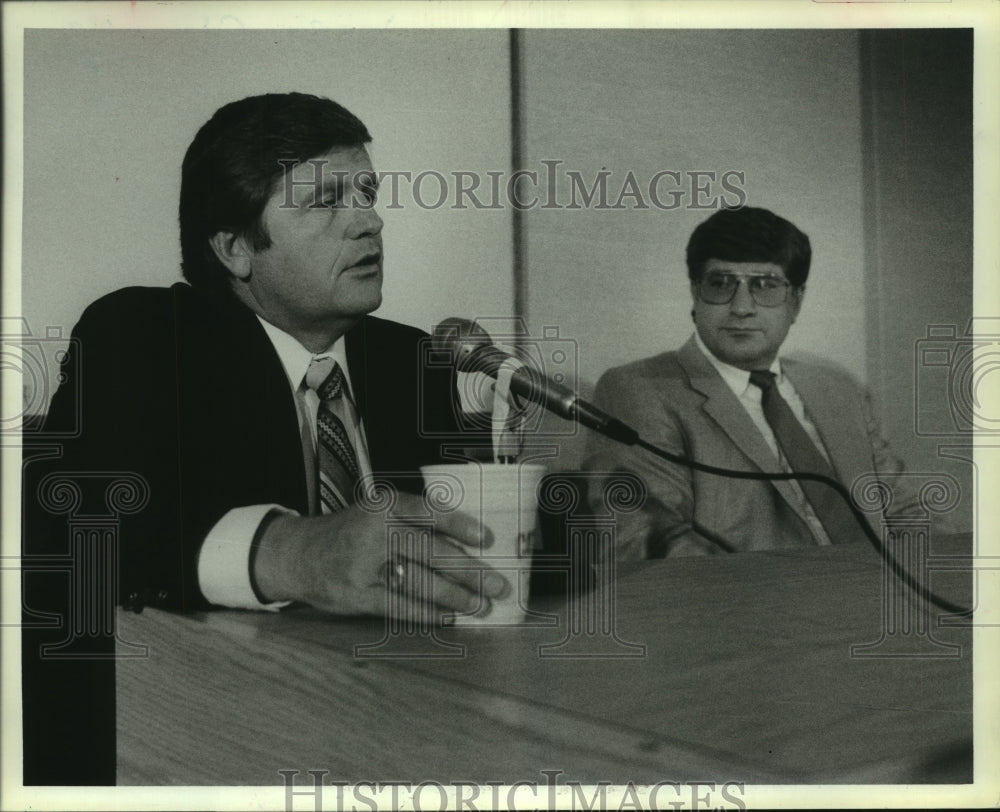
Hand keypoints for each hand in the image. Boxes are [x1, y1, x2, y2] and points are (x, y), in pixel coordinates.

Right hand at [251, 493, 510, 619]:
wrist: (301, 554)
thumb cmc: (354, 531)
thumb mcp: (380, 511)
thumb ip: (417, 520)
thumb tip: (474, 542)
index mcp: (386, 505)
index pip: (429, 511)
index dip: (460, 524)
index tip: (488, 538)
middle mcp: (375, 532)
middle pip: (431, 552)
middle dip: (470, 571)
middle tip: (500, 584)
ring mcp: (365, 565)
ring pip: (419, 582)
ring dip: (456, 597)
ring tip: (482, 605)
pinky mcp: (358, 595)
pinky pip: (400, 606)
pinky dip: (429, 613)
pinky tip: (449, 616)